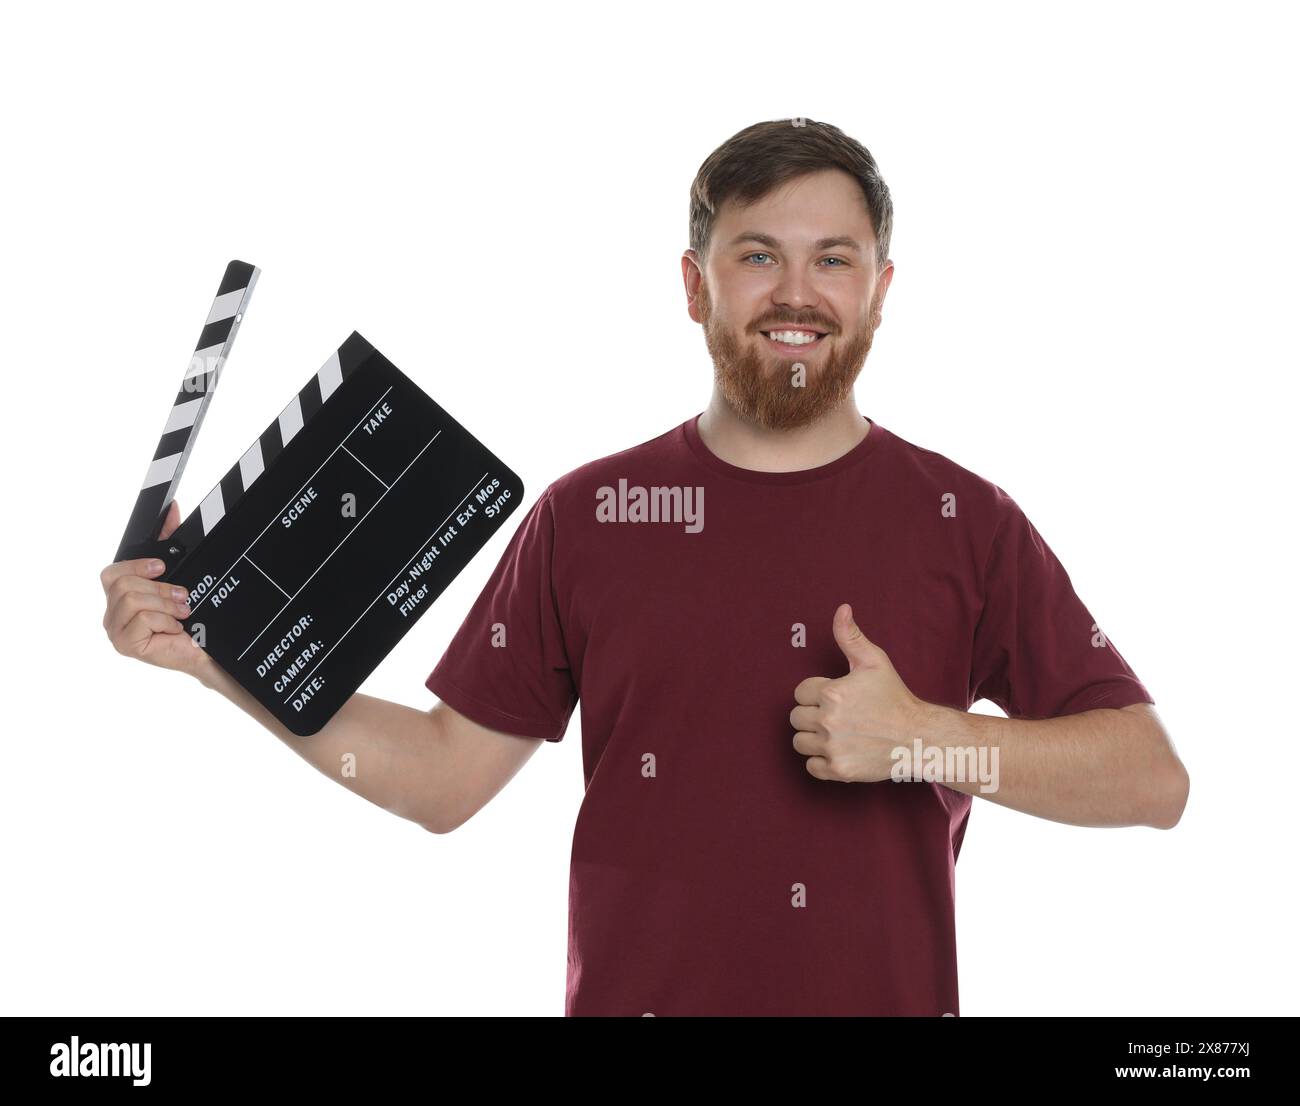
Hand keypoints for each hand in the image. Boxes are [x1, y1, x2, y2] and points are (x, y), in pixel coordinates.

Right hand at [100, 500, 213, 679]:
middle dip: (159, 587)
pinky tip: (173, 630)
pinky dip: (165, 621)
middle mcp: (113, 614)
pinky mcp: (124, 644)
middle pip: (122, 583)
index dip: (135, 564)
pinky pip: (142, 618)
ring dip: (165, 604)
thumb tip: (172, 508)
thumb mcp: (180, 575)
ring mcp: (116, 630)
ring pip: (133, 599)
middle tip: (181, 596)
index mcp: (121, 597)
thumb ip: (170, 542)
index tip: (162, 566)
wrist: (207, 648)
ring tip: (181, 614)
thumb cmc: (192, 618)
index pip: (112, 573)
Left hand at [790, 603, 926, 782]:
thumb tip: (841, 609)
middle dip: (812, 715)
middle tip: (837, 716)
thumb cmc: (895, 697)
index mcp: (831, 693)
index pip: (800, 692)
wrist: (918, 737)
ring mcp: (832, 747)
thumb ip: (850, 636)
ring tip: (835, 733)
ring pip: (799, 741)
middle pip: (796, 717)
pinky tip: (838, 750)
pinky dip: (820, 761)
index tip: (836, 697)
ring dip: (812, 738)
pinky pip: (810, 766)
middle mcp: (828, 721)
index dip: (816, 694)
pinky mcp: (838, 770)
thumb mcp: (875, 661)